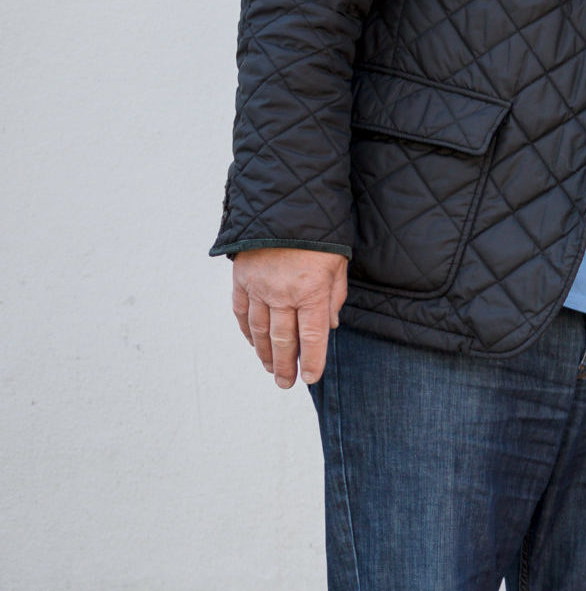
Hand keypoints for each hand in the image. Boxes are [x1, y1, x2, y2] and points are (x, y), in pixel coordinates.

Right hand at [230, 248, 348, 388]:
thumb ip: (333, 299)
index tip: (310, 378)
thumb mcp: (337, 268)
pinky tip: (253, 344)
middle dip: (285, 365)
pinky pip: (242, 311)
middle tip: (286, 384)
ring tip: (270, 369)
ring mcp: (259, 287)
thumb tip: (328, 328)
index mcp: (311, 292)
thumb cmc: (319, 238)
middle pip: (283, 339)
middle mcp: (282, 294)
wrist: (286, 206)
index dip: (312, 361)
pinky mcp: (242, 278)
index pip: (312, 338)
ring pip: (260, 330)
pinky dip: (247, 330)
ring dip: (264, 353)